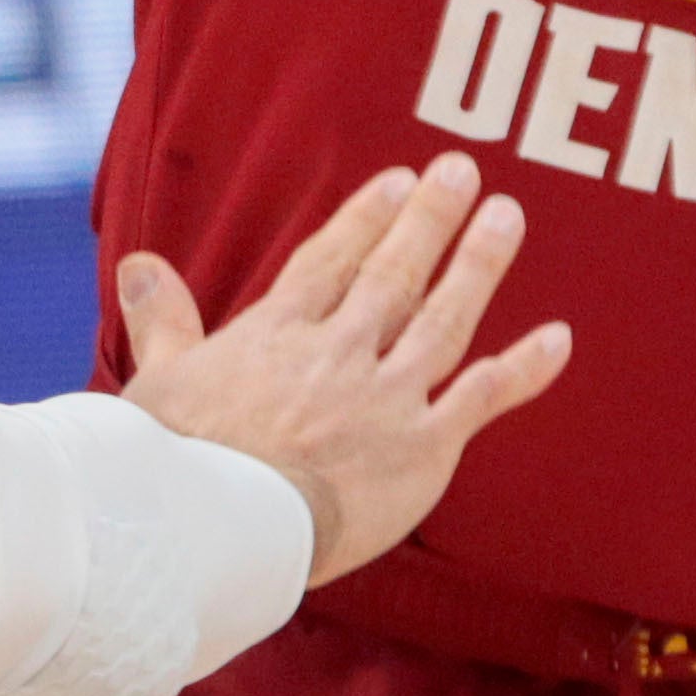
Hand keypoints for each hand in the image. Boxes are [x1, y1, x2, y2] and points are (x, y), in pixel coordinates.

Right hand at [115, 153, 568, 582]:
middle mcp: (339, 353)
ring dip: (477, 265)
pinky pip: (481, 398)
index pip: (329, 263)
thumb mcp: (157, 380)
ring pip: (442, 319)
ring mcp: (385, 397)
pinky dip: (522, 368)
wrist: (222, 526)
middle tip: (463, 169)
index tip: (397, 181)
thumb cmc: (176, 465)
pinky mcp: (423, 449)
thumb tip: (137, 261)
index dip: (365, 220)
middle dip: (429, 219)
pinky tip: (558, 338)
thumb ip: (161, 319)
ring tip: (506, 216)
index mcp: (276, 336)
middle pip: (392, 274)